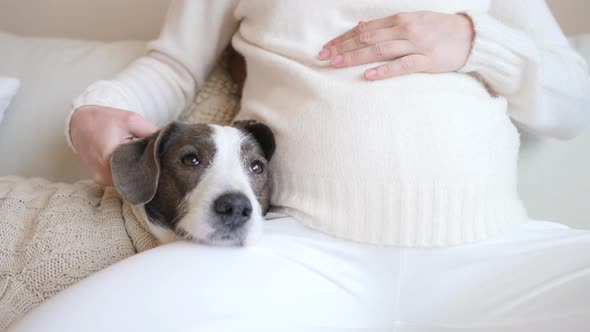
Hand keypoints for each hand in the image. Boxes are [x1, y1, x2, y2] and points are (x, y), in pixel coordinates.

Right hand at [69, 106, 157, 185]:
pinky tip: (132, 163)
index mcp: (110, 159)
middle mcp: (103, 174)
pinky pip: (119, 180)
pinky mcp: (99, 180)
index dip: (155, 169)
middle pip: (134, 179)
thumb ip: (151, 132)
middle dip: (147, 171)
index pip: (140, 172)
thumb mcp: (131, 120)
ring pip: (127, 182)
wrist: (79, 122)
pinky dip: (127, 173)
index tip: (164, 163)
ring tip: (142, 160)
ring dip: (136, 172)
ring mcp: (100, 180)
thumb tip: (169, 143)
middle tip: (158, 162)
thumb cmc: (105, 119)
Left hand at [318, 12, 474, 79]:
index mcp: (400, 19)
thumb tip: (361, 27)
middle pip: (367, 39)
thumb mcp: (412, 21)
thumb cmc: (439, 30)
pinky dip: (385, 70)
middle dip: (343, 48)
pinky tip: (368, 75)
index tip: (326, 47)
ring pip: (380, 50)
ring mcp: (416, 44)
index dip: (343, 38)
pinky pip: (403, 66)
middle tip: (323, 57)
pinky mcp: (427, 60)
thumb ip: (387, 25)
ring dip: (356, 57)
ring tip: (337, 64)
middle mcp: (405, 29)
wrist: (471, 36)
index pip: (364, 29)